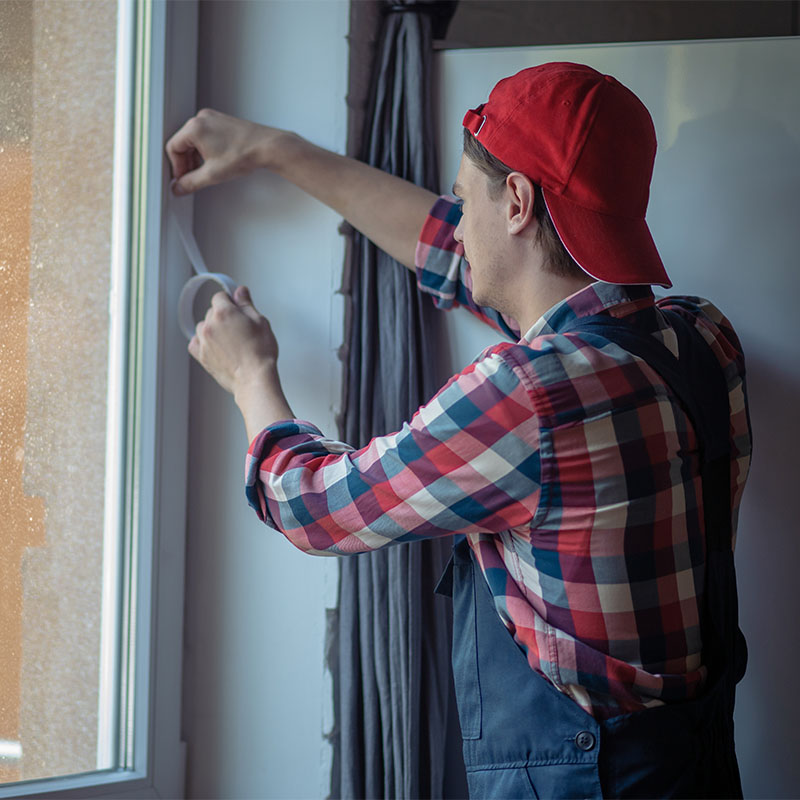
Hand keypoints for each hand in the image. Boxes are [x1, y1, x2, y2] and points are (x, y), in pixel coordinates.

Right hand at [165, 109, 291, 194]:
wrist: (267, 147)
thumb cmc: (245, 154)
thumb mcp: (212, 175)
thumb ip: (191, 182)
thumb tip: (179, 187)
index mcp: (194, 128)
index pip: (172, 148)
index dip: (176, 167)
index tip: (183, 179)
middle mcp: (202, 118)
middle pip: (183, 143)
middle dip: (186, 163)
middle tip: (192, 178)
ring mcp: (213, 118)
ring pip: (194, 140)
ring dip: (195, 157)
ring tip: (205, 171)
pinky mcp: (222, 122)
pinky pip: (206, 135)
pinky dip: (206, 150)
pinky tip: (215, 162)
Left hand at [189, 285, 278, 396]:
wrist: (255, 379)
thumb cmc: (260, 353)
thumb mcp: (260, 322)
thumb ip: (246, 304)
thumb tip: (240, 291)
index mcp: (224, 313)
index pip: (220, 296)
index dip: (230, 301)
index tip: (236, 307)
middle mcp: (210, 325)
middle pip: (211, 312)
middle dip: (224, 316)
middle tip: (239, 327)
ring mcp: (204, 341)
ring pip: (203, 327)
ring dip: (213, 329)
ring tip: (229, 340)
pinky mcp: (202, 356)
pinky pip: (195, 343)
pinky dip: (202, 342)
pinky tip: (215, 346)